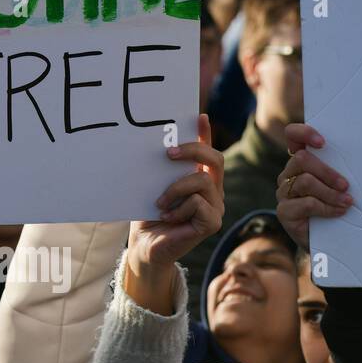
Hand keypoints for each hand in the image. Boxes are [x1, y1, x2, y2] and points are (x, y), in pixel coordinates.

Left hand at [126, 114, 224, 312]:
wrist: (145, 246)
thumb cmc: (148, 214)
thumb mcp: (152, 185)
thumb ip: (162, 168)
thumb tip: (161, 142)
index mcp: (199, 179)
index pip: (207, 151)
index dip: (204, 133)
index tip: (198, 116)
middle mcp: (213, 191)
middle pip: (214, 159)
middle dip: (192, 150)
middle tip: (166, 153)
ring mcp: (216, 207)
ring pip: (202, 181)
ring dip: (174, 189)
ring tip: (159, 202)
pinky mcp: (212, 223)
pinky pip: (199, 203)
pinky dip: (178, 208)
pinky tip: (167, 217)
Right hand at [276, 123, 352, 249]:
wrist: (329, 241)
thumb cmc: (338, 208)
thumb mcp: (339, 186)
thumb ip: (337, 172)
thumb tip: (357, 160)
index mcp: (301, 162)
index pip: (292, 136)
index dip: (303, 133)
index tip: (322, 143)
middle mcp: (288, 174)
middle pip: (301, 160)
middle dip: (327, 172)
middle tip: (345, 185)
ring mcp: (284, 193)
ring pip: (305, 181)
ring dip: (331, 193)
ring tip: (346, 202)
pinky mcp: (284, 211)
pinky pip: (305, 203)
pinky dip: (326, 208)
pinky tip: (338, 212)